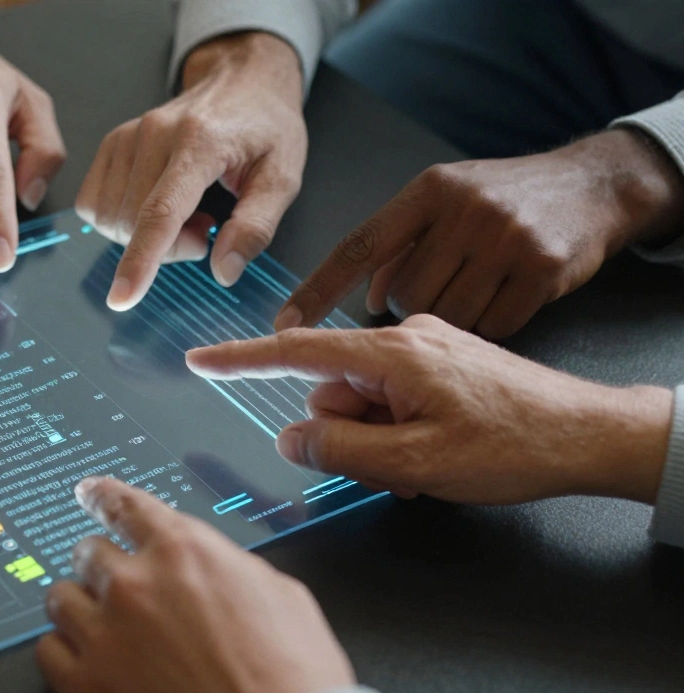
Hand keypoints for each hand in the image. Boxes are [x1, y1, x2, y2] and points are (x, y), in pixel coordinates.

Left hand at [37, 477, 354, 692]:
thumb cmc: (293, 675)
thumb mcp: (278, 591)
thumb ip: (226, 564)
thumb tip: (210, 564)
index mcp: (183, 550)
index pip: (123, 504)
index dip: (102, 496)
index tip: (90, 493)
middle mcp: (135, 584)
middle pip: (88, 551)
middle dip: (103, 564)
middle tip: (120, 586)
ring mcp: (105, 635)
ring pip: (60, 597)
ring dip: (80, 605)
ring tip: (101, 624)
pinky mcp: (88, 686)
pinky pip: (48, 650)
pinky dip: (64, 651)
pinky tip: (86, 658)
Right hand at [77, 32, 306, 309]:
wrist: (242, 77)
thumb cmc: (266, 128)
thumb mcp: (283, 177)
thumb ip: (256, 227)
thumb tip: (223, 272)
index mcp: (201, 143)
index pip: (160, 211)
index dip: (140, 260)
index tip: (122, 298)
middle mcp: (154, 134)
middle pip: (135, 224)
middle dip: (170, 248)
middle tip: (208, 228)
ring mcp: (126, 136)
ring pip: (111, 219)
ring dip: (146, 235)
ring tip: (188, 211)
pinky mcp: (111, 143)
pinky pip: (93, 204)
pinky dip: (121, 220)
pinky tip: (157, 205)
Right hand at [186, 315, 674, 503]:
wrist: (590, 435)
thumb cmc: (514, 444)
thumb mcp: (415, 463)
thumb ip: (341, 450)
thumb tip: (292, 437)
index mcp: (391, 352)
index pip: (295, 350)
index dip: (240, 359)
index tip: (200, 360)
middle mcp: (403, 339)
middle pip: (331, 389)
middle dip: (343, 434)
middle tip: (390, 472)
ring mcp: (425, 350)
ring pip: (361, 400)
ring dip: (374, 441)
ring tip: (420, 470)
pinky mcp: (440, 365)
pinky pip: (391, 398)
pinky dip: (396, 432)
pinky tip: (429, 458)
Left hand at [277, 130, 683, 337]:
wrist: (592, 185)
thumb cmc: (502, 199)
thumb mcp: (444, 203)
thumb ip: (399, 245)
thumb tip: (360, 298)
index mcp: (426, 192)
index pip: (356, 247)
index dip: (316, 291)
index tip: (280, 328)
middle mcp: (461, 210)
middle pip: (403, 297)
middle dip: (409, 312)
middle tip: (439, 296)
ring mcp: (504, 237)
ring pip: (445, 317)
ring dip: (451, 321)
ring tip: (474, 292)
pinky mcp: (541, 267)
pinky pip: (494, 326)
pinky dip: (491, 325)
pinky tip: (504, 300)